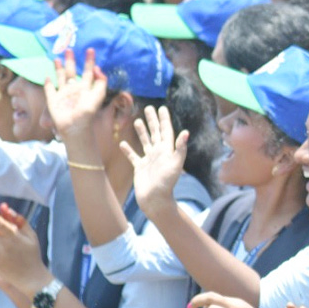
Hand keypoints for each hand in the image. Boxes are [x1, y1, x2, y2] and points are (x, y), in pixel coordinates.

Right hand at [45, 48, 108, 144]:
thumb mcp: (98, 95)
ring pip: (61, 77)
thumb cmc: (87, 112)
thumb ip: (101, 82)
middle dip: (71, 60)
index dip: (90, 61)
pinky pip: (49, 89)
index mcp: (85, 88)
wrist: (74, 126)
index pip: (88, 71)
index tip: (90, 49)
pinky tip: (47, 76)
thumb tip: (97, 68)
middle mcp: (74, 89)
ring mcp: (63, 94)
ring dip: (59, 67)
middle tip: (69, 48)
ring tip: (57, 57)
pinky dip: (47, 83)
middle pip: (72, 71)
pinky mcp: (53, 100)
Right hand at [120, 105, 186, 219]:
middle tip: (149, 108)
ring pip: (145, 142)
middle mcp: (158, 153)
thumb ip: (180, 148)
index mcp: (167, 150)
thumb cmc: (166, 183)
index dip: (164, 119)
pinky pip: (133, 156)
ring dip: (142, 132)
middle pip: (155, 133)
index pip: (166, 131)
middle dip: (153, 120)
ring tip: (138, 121)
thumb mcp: (175, 164)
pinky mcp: (140, 168)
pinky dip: (128, 150)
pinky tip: (123, 143)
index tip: (162, 107)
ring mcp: (149, 160)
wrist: (156, 200)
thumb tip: (186, 132)